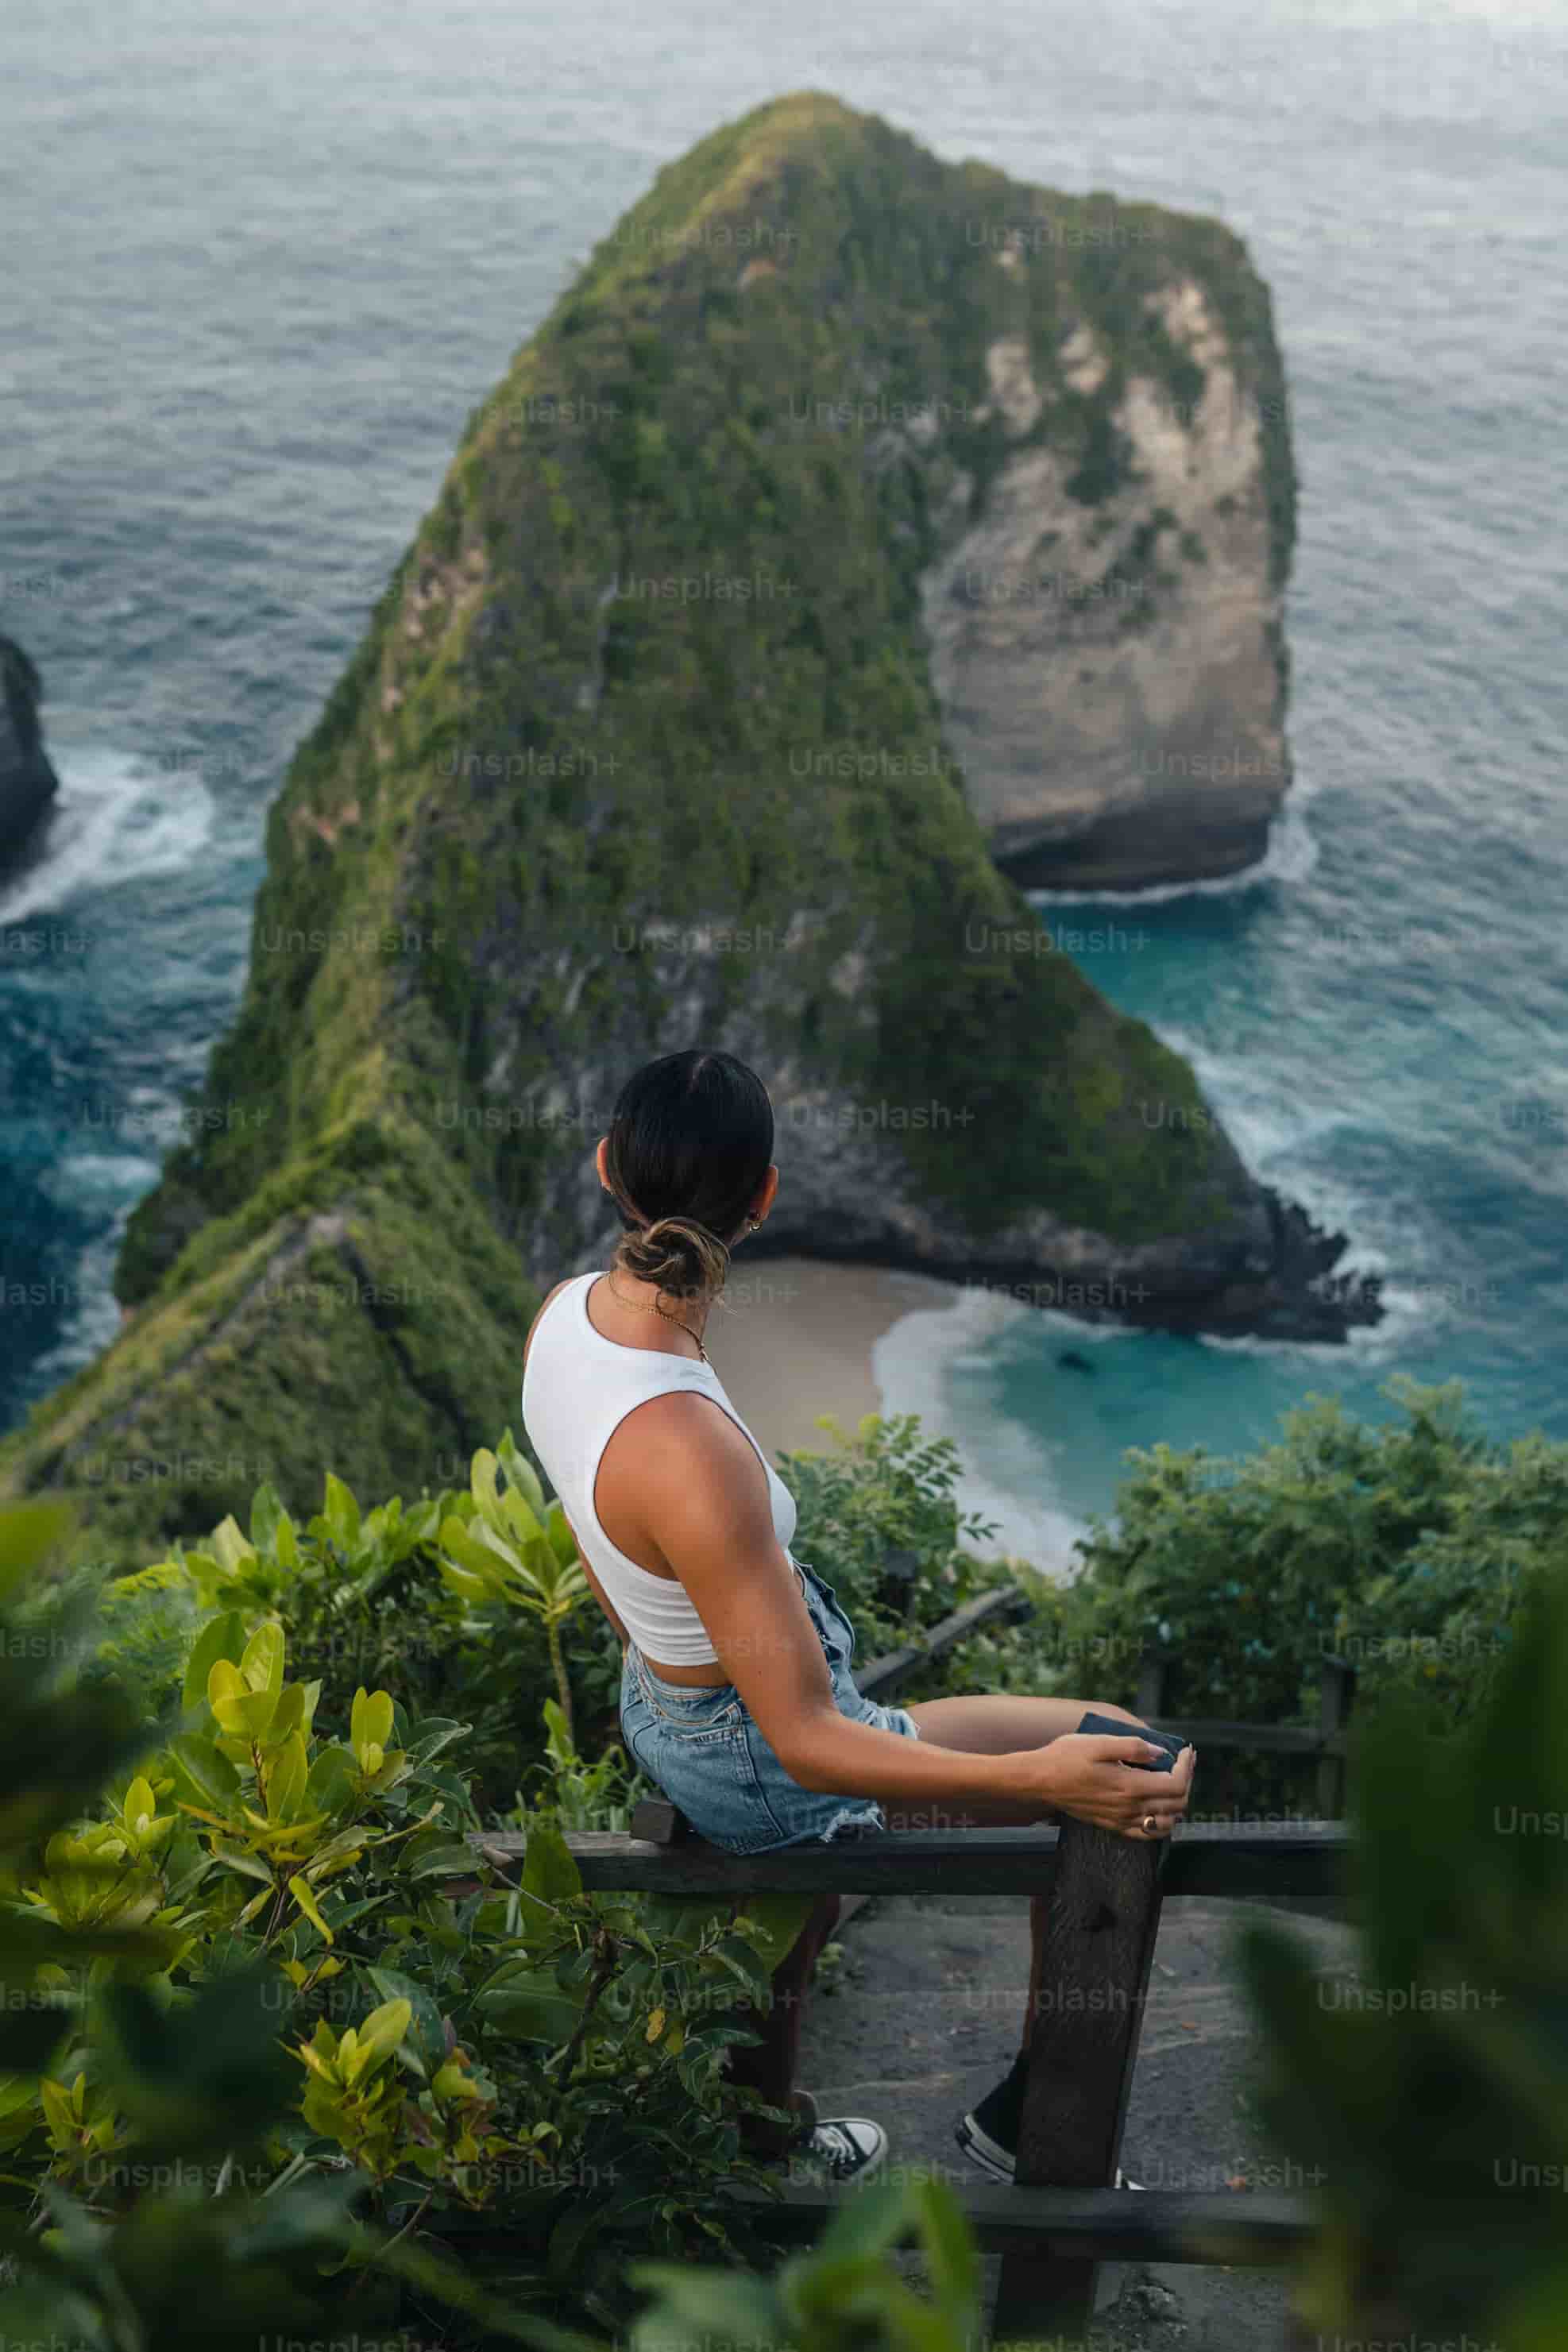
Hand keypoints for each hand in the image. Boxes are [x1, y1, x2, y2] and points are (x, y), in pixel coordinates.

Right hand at [1023, 1734, 1195, 1838]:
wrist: (1040, 1780)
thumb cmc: (1066, 1756)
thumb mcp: (1099, 1742)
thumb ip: (1134, 1747)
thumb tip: (1161, 1753)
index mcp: (1129, 1786)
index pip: (1176, 1784)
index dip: (1187, 1767)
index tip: (1187, 1751)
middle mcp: (1129, 1808)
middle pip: (1177, 1804)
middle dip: (1186, 1781)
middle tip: (1183, 1762)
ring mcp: (1121, 1820)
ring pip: (1167, 1822)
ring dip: (1177, 1803)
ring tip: (1173, 1782)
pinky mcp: (1113, 1825)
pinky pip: (1147, 1833)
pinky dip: (1161, 1822)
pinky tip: (1157, 1806)